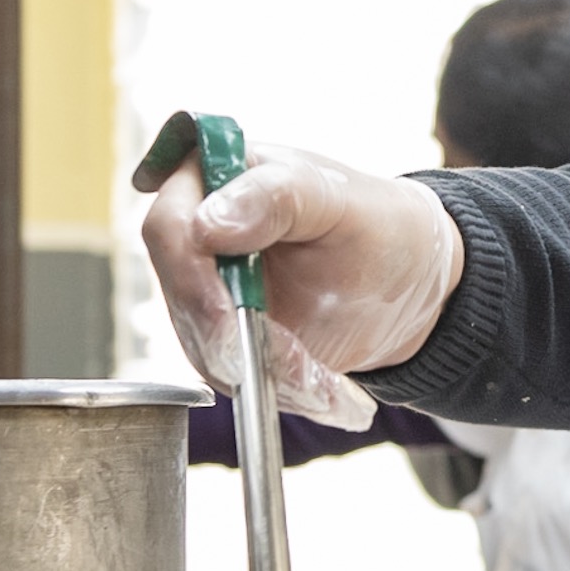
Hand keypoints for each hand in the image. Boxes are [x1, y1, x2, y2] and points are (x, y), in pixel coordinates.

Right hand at [139, 142, 463, 428]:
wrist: (401, 276)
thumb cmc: (372, 221)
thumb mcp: (336, 198)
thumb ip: (276, 196)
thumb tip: (207, 224)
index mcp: (212, 179)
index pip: (168, 227)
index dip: (190, 276)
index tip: (226, 309)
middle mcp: (196, 239)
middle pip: (183, 300)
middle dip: (239, 341)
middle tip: (299, 363)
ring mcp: (206, 295)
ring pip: (208, 350)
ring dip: (271, 373)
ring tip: (328, 382)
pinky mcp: (225, 339)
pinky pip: (238, 378)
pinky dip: (284, 390)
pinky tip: (329, 391)